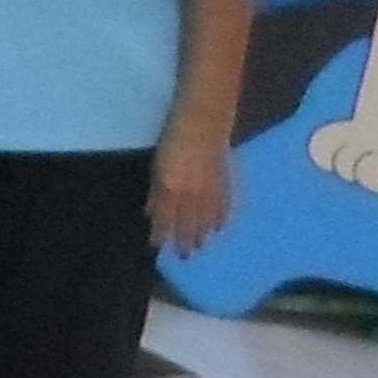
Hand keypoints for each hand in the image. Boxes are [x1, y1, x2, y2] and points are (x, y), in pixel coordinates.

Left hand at [153, 130, 232, 254]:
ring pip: (208, 218)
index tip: (158, 248)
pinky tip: (220, 227)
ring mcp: (212, 188)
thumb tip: (150, 213)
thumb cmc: (173, 139)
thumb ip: (156, 192)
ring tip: (201, 247)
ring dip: (204, 233)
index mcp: (172, 189)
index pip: (166, 219)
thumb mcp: (157, 166)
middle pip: (189, 223)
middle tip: (185, 257)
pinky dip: (222, 217)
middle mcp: (193, 194)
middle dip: (185, 241)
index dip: (162, 235)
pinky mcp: (226, 180)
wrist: (205, 120)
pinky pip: (225, 205)